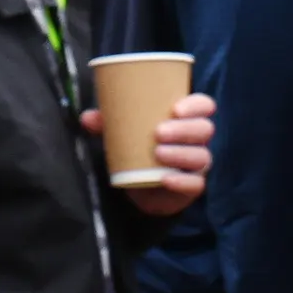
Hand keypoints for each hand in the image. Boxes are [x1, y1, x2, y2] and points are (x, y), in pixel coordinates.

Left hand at [83, 91, 214, 216]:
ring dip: (181, 153)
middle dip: (184, 129)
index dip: (196, 106)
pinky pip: (195, 184)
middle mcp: (197, 141)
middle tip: (158, 132)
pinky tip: (165, 179)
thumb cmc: (137, 150)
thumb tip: (88, 118)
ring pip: (202, 156)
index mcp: (186, 120)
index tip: (176, 109)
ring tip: (158, 153)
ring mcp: (197, 164)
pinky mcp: (191, 187)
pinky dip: (182, 181)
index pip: (204, 106)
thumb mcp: (122, 134)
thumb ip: (107, 124)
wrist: (140, 187)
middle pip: (204, 129)